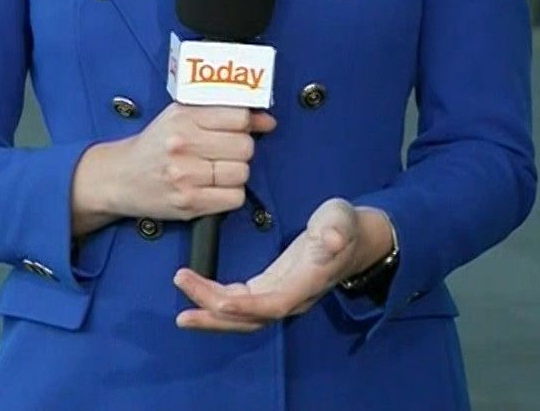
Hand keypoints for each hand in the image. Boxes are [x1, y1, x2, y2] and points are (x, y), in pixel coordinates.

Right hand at [95, 105, 276, 224]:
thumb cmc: (154, 146)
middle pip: (244, 147)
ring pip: (242, 173)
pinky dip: (230, 195)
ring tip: (216, 171)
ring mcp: (185, 175)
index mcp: (183, 117)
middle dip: (240, 150)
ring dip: (236, 174)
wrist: (119, 178)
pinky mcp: (189, 203)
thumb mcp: (182, 117)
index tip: (241, 129)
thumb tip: (266, 121)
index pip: (239, 117)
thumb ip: (224, 114)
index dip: (246, 124)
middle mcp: (183, 144)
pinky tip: (213, 188)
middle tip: (224, 152)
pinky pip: (234, 198)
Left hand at [171, 198, 381, 332]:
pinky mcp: (271, 288)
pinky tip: (199, 293)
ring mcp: (281, 296)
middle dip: (217, 318)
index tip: (217, 302)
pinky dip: (218, 302)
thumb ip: (337, 230)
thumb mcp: (342, 220)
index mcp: (306, 283)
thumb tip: (332, 238)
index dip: (245, 307)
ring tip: (183, 313)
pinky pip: (241, 303)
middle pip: (251, 319)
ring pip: (243, 317)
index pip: (273, 304)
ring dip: (212, 316)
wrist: (355, 239)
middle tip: (183, 312)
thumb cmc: (346, 226)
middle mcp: (291, 298)